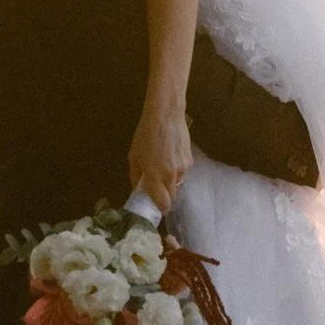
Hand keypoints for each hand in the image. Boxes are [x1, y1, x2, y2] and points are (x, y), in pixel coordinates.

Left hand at [128, 93, 192, 213]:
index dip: (160, 209)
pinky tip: (170, 157)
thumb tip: (138, 188)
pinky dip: (176, 170)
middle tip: (157, 189)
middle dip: (165, 197)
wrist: (166, 115)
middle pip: (172, 198)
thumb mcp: (134, 155)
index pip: (162, 203)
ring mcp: (183, 168)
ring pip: (177, 184)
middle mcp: (171, 176)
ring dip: (170, 182)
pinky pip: (183, 172)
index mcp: (155, 176)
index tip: (155, 208)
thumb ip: (136, 176)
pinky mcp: (190, 160)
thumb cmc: (145, 134)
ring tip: (163, 167)